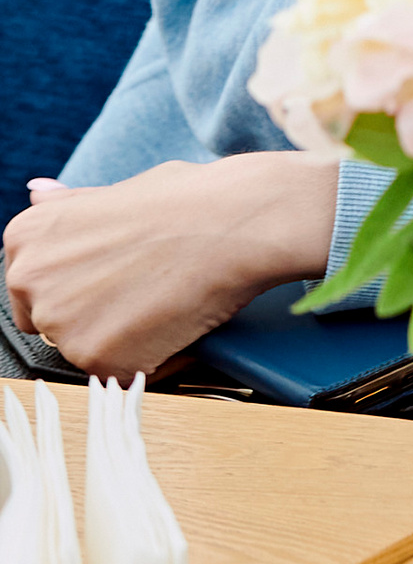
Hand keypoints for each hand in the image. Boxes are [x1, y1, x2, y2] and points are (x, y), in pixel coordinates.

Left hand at [3, 152, 339, 375]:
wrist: (235, 222)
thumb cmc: (188, 201)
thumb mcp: (116, 191)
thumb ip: (70, 205)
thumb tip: (39, 190)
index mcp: (26, 236)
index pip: (32, 287)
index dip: (78, 286)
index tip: (111, 278)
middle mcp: (29, 279)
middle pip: (52, 322)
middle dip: (93, 315)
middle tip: (142, 289)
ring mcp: (60, 322)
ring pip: (84, 349)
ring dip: (121, 337)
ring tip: (162, 300)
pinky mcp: (96, 358)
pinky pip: (117, 373)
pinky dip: (147, 358)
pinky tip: (172, 321)